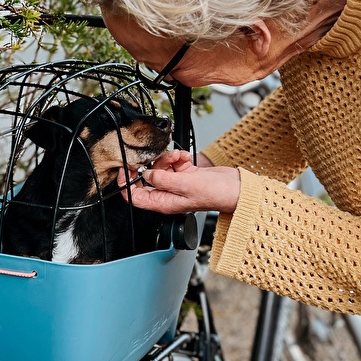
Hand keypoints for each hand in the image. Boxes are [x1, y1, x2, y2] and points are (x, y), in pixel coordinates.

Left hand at [118, 150, 239, 214]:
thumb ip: (163, 179)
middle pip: (147, 178)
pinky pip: (173, 163)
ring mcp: (176, 184)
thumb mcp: (185, 185)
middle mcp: (168, 194)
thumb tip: (147, 174)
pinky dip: (177, 157)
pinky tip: (185, 158)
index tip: (126, 169)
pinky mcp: (185, 174)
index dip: (127, 184)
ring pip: (160, 168)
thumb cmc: (215, 194)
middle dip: (151, 165)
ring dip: (167, 158)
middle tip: (156, 158)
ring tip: (178, 157)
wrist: (235, 188)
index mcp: (163, 203)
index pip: (135, 197)